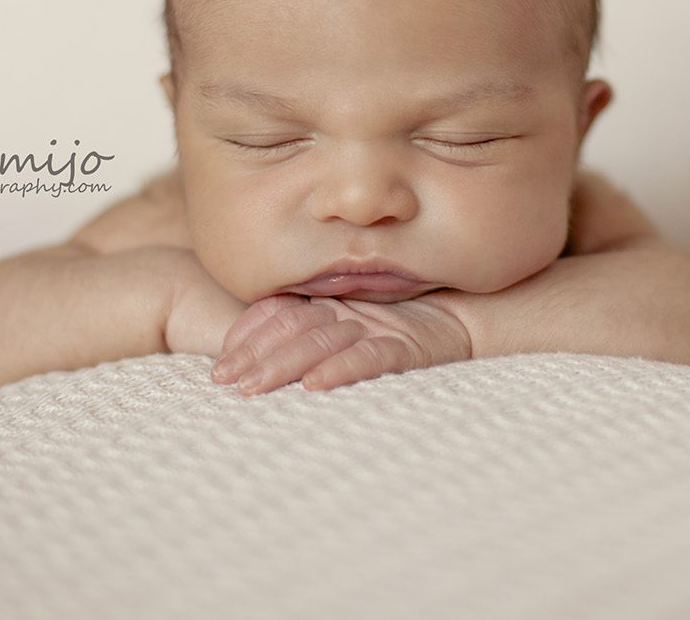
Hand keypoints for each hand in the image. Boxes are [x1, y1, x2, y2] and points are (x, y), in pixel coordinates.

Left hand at [209, 292, 472, 394]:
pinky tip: (317, 384)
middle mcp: (349, 310)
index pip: (278, 313)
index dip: (247, 336)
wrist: (470, 317)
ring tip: (254, 386)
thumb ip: (305, 333)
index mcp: (330, 302)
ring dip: (285, 364)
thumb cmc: (402, 325)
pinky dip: (342, 370)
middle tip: (224, 381)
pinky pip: (370, 359)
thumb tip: (248, 355)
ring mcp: (379, 326)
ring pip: (322, 343)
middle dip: (255, 355)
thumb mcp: (349, 329)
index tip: (220, 365)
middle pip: (292, 329)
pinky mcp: (408, 347)